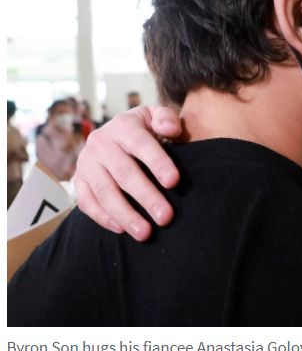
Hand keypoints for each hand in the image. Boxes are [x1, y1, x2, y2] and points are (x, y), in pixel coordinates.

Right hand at [73, 105, 182, 240]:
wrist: (116, 134)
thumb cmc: (145, 129)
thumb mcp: (156, 117)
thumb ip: (167, 118)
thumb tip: (171, 129)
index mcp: (123, 126)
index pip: (141, 145)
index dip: (158, 163)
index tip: (174, 182)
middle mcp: (101, 143)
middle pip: (124, 173)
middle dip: (146, 197)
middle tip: (166, 217)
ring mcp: (87, 163)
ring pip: (105, 192)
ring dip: (125, 214)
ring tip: (145, 233)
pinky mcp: (79, 181)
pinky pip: (87, 203)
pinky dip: (103, 218)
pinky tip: (123, 230)